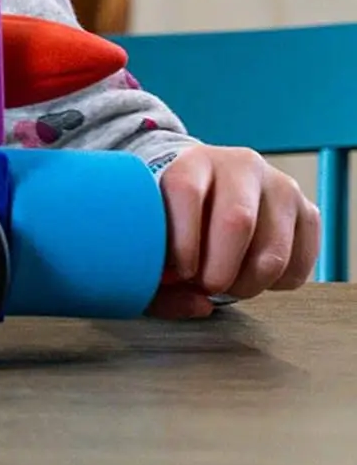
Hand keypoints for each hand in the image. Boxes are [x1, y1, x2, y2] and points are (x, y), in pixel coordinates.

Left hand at [149, 143, 320, 317]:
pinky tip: (251, 273)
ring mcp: (280, 187)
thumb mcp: (155, 230)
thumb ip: (156, 268)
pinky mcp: (308, 212)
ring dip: (248, 284)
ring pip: (273, 252)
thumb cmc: (179, 218)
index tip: (179, 271)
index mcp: (193, 161)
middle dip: (220, 270)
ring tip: (227, 284)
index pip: (186, 191)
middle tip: (206, 286)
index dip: (182, 241)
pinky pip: (299, 266)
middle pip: (238, 221)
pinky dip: (274, 285)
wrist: (215, 192)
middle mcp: (241, 165)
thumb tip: (199, 303)